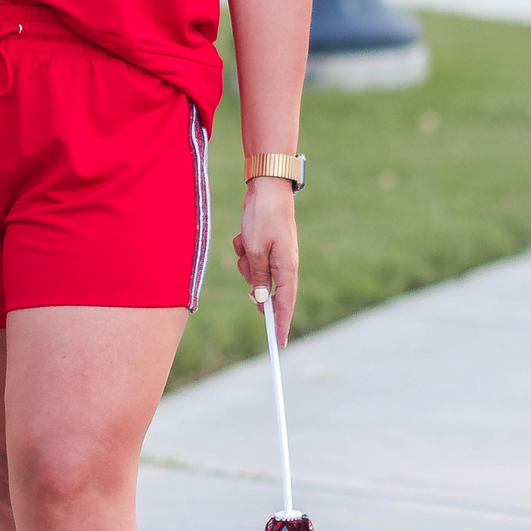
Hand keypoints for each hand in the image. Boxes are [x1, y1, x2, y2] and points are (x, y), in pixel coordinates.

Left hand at [233, 177, 298, 346]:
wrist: (266, 188)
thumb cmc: (264, 218)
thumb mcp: (256, 249)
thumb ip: (258, 277)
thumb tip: (260, 300)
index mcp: (287, 268)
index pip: (285, 304)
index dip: (282, 324)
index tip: (278, 343)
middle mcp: (284, 265)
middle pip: (264, 289)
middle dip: (251, 280)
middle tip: (248, 260)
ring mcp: (274, 256)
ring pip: (253, 274)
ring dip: (244, 261)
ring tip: (245, 241)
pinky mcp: (264, 246)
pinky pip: (249, 258)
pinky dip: (243, 249)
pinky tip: (243, 235)